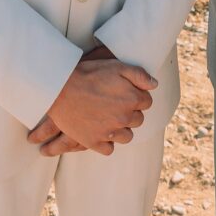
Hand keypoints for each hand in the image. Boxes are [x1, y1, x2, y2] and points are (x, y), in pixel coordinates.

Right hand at [27, 57, 156, 156]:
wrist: (61, 87)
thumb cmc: (89, 73)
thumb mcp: (117, 66)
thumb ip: (139, 75)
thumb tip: (154, 85)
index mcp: (131, 99)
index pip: (146, 102)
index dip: (138, 96)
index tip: (127, 93)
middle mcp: (123, 118)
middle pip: (137, 120)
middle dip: (131, 112)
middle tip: (117, 104)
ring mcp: (109, 132)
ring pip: (126, 136)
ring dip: (122, 128)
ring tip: (110, 118)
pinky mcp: (94, 142)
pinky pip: (109, 149)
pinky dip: (107, 142)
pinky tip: (101, 131)